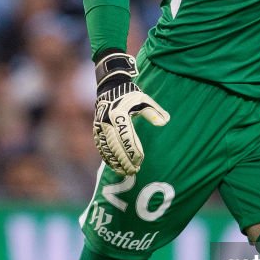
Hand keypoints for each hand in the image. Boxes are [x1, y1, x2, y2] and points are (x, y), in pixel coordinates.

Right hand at [92, 51, 168, 175]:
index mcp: (119, 114)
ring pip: (106, 148)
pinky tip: (115, 166)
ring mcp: (99, 126)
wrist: (110, 87)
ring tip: (126, 172)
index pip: (126, 137)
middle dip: (124, 161)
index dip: (133, 151)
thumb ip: (154, 111)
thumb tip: (164, 122)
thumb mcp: (144, 99)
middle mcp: (106, 121)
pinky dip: (107, 158)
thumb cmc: (131, 95)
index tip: (140, 161)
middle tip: (134, 171)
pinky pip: (100, 147)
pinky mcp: (96, 129)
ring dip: (115, 162)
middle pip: (115, 146)